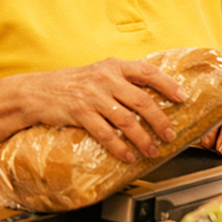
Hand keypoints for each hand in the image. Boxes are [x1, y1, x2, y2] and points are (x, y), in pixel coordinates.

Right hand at [20, 58, 186, 162]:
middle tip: (169, 135)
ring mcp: (92, 96)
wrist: (38, 91)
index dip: (168, 85)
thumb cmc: (72, 84)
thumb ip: (121, 80)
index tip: (182, 97)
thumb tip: (152, 96)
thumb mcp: (98, 73)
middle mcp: (105, 78)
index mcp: (113, 66)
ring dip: (143, 139)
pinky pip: (107, 134)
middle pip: (142, 101)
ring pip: (127, 121)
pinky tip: (128, 155)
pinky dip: (120, 148)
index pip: (147, 72)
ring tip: (152, 150)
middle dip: (160, 122)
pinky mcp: (81, 113)